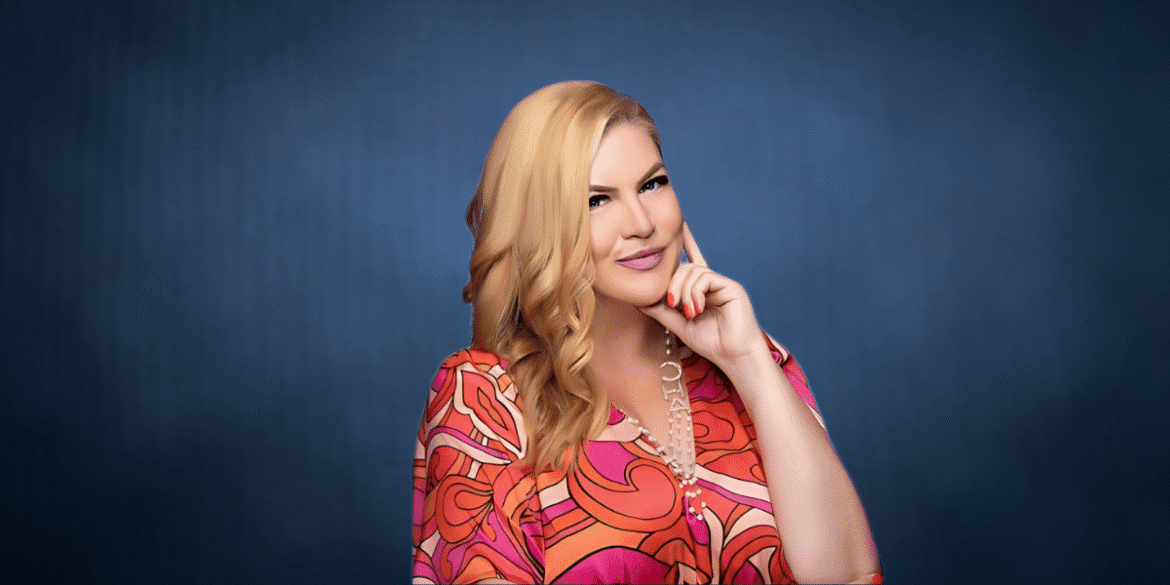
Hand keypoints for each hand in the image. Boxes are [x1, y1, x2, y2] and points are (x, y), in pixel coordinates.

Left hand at [639, 222, 769, 369]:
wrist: (732, 357)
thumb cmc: (709, 343)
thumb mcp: (678, 324)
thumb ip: (661, 309)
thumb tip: (638, 298)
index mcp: (700, 290)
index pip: (691, 262)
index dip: (687, 242)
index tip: (681, 225)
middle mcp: (711, 284)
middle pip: (684, 268)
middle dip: (672, 285)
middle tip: (672, 305)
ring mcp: (722, 283)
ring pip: (692, 271)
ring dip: (683, 292)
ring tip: (687, 312)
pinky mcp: (731, 286)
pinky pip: (705, 277)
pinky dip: (695, 293)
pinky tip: (697, 309)